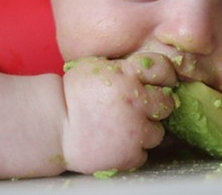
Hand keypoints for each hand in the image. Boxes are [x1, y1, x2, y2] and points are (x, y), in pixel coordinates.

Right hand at [61, 53, 176, 172]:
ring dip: (145, 131)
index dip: (164, 77)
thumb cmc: (72, 95)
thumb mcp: (96, 67)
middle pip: (167, 103)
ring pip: (158, 132)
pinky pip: (143, 153)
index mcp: (127, 75)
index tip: (158, 84)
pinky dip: (132, 150)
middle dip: (156, 106)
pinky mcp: (130, 154)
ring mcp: (135, 130)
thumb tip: (149, 70)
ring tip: (124, 129)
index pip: (163, 69)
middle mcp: (136, 101)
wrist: (54, 127)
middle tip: (138, 109)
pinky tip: (117, 143)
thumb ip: (124, 67)